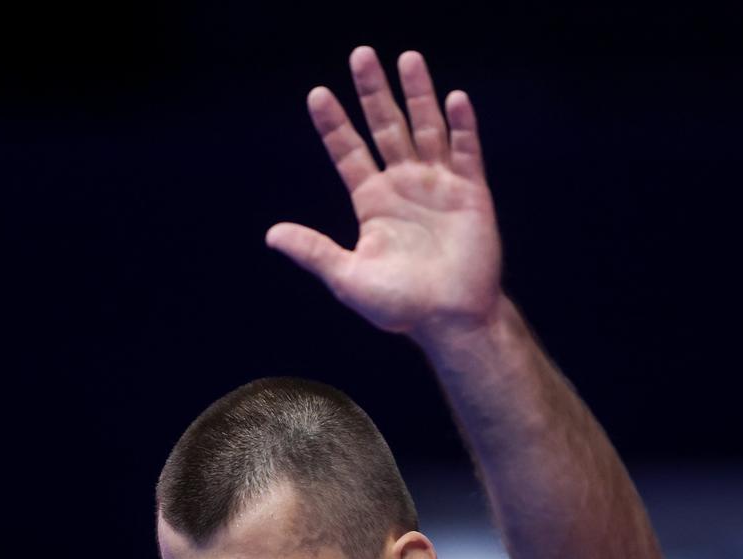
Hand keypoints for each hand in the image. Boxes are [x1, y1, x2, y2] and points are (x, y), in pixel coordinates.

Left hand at [266, 46, 503, 343]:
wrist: (451, 321)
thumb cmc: (401, 305)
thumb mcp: (347, 278)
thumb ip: (314, 251)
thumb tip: (272, 234)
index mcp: (372, 201)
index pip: (348, 152)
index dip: (333, 124)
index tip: (317, 94)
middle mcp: (404, 184)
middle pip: (385, 127)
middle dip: (373, 92)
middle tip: (360, 54)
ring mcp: (438, 184)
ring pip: (425, 128)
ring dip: (418, 94)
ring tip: (407, 58)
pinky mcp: (471, 193)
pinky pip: (465, 152)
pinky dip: (461, 126)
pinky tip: (454, 99)